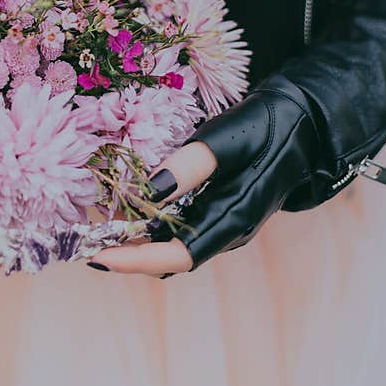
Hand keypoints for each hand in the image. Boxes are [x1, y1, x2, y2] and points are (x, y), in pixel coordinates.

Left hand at [88, 75, 320, 277]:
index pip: (178, 256)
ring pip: (170, 244)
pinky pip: (177, 228)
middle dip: (125, 252)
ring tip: (94, 225)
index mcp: (234, 219)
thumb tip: (147, 194)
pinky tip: (125, 207)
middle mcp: (227, 232)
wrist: (304, 125)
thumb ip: (188, 167)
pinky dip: (148, 223)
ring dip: (134, 239)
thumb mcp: (227, 140)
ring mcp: (222, 225)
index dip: (136, 260)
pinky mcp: (217, 213)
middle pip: (167, 256)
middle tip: (81, 242)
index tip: (97, 256)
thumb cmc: (267, 128)